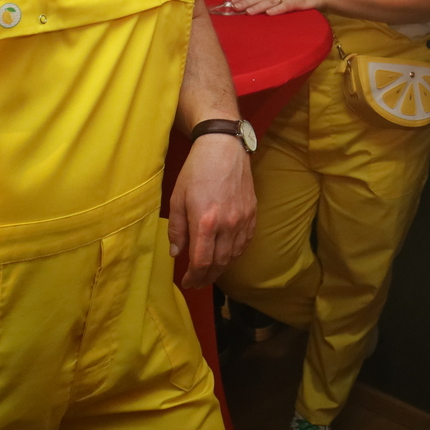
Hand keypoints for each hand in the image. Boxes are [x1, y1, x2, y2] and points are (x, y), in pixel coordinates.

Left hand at [168, 132, 255, 289]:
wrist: (224, 148)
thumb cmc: (197, 170)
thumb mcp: (177, 198)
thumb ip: (177, 230)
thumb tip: (177, 254)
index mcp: (205, 221)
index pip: (201, 261)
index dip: (194, 276)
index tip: (187, 281)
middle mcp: (227, 224)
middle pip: (219, 263)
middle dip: (207, 277)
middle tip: (197, 282)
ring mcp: (243, 219)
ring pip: (234, 255)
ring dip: (221, 268)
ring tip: (210, 272)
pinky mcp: (252, 213)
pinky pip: (246, 242)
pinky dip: (236, 254)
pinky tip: (227, 256)